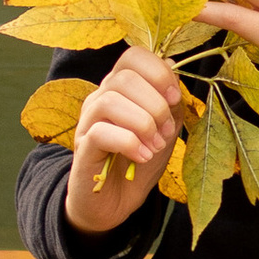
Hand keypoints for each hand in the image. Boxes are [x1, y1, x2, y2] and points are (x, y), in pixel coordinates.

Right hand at [63, 48, 185, 231]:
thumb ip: (170, 100)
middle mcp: (100, 98)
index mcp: (120, 88)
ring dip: (143, 124)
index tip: (175, 99)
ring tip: (154, 146)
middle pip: (125, 78)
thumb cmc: (139, 161)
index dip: (159, 72)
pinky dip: (129, 143)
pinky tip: (142, 157)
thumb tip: (172, 68)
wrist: (114, 203)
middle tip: (166, 133)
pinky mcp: (83, 147)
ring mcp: (88, 122)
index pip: (133, 56)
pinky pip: (102, 132)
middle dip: (155, 106)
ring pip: (111, 100)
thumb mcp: (165, 128)